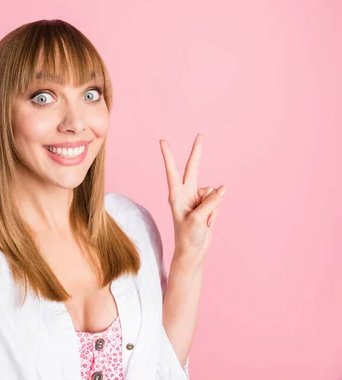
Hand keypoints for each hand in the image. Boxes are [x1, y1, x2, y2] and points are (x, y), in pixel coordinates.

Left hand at [159, 133, 225, 265]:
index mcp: (176, 195)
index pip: (172, 171)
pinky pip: (217, 201)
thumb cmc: (188, 236)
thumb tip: (223, 188)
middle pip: (193, 168)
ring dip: (213, 207)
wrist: (192, 251)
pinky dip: (216, 213)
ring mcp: (196, 198)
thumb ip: (211, 202)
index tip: (162, 141)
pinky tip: (209, 222)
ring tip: (204, 221)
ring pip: (213, 192)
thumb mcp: (199, 219)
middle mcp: (185, 193)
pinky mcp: (205, 204)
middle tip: (200, 134)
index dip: (168, 156)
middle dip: (197, 152)